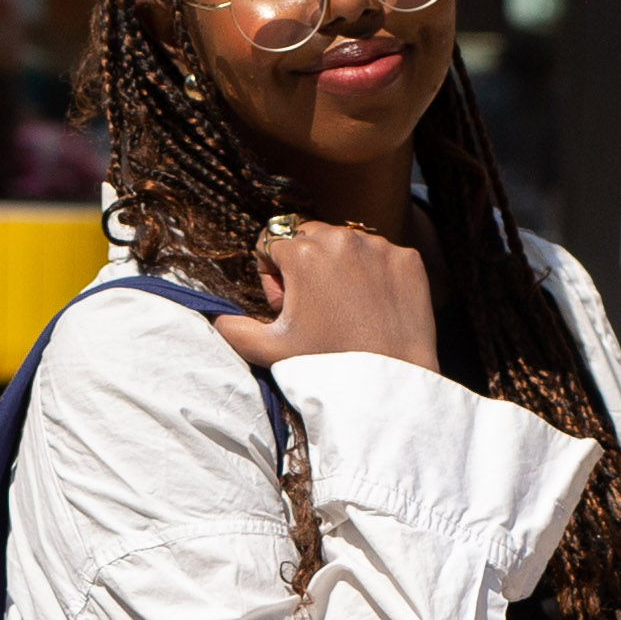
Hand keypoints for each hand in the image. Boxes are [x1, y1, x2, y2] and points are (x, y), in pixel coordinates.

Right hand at [215, 219, 435, 375]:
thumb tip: (212, 314)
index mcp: (302, 252)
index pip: (269, 242)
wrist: (390, 383)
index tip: (287, 305)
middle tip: (314, 308)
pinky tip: (373, 308)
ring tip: (345, 310)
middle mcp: (341, 237)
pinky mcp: (408, 258)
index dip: (271, 275)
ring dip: (338, 267)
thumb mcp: (269, 350)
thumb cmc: (328, 366)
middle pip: (307, 236)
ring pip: (345, 243)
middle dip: (303, 265)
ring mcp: (379, 246)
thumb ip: (231, 328)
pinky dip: (373, 274)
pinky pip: (380, 254)